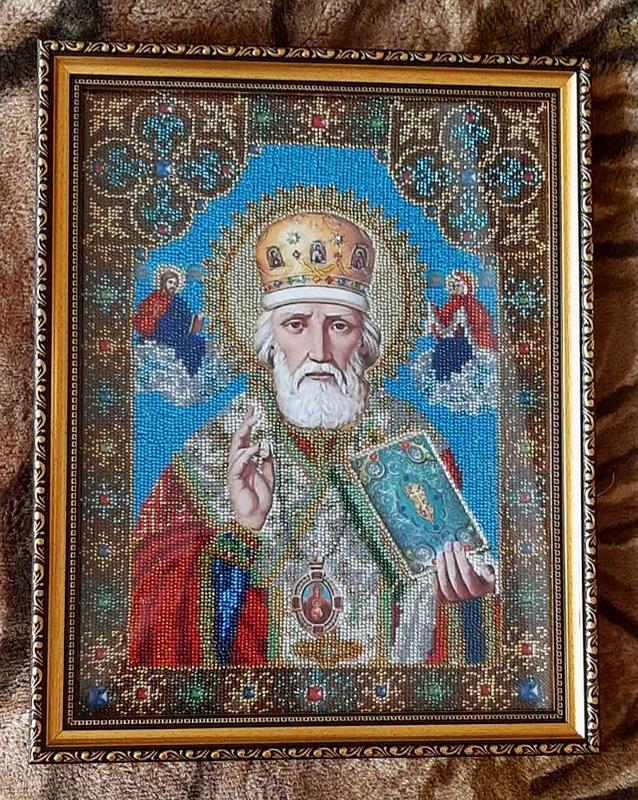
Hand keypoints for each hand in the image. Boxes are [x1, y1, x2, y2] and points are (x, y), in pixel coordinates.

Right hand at [227, 406, 274, 530]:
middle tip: (253, 413)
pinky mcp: (234, 480)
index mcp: (247, 461)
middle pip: (239, 439)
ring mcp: (235, 471)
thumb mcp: (270, 475)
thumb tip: (265, 443)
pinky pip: (237, 464)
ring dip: (246, 438)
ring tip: (256, 432)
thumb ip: (268, 460)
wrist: (257, 517)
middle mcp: (239, 464)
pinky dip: (246, 455)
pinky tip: (254, 448)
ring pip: (236, 449)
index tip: (252, 408)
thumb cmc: (261, 499)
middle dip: (245, 425)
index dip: (248, 423)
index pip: (246, 438)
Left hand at [435, 541, 495, 601]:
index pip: (468, 573)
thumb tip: (486, 569)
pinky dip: (435, 582)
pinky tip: (434, 571)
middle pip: (455, 577)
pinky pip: (438, 594)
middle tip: (448, 545)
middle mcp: (469, 598)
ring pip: (446, 585)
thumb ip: (489, 571)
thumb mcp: (490, 575)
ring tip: (440, 554)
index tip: (457, 545)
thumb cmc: (483, 581)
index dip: (460, 558)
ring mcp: (457, 601)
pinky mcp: (447, 603)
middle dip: (450, 558)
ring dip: (441, 567)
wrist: (478, 596)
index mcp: (482, 590)